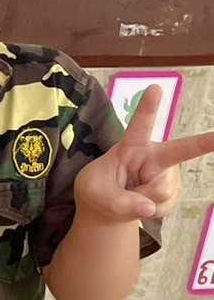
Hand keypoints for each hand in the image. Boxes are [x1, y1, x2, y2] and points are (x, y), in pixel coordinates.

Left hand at [75, 85, 213, 222]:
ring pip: (160, 192)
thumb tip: (148, 208)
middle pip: (182, 150)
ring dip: (141, 201)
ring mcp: (168, 173)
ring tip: (130, 194)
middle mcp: (154, 156)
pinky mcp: (174, 190)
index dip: (148, 108)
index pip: (139, 126)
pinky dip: (148, 211)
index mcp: (131, 146)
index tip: (155, 88)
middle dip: (206, 142)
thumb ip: (118, 202)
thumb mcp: (96, 194)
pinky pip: (162, 206)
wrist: (108, 205)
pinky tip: (141, 202)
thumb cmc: (98, 189)